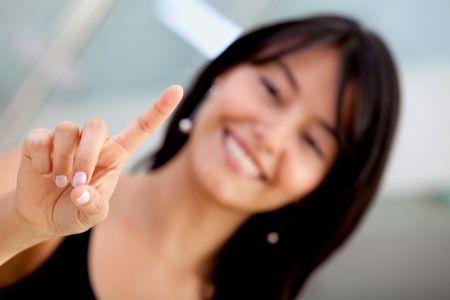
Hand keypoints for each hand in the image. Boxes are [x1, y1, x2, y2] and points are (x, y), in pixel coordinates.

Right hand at [14, 85, 182, 237]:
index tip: (177, 89)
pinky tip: (42, 173)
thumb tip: (81, 194)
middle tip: (77, 183)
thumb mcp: (90, 216)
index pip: (141, 128)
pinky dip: (41, 160)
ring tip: (59, 182)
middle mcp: (94, 142)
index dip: (159, 109)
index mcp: (115, 155)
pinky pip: (40, 138)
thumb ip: (92, 207)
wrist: (42, 216)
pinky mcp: (40, 140)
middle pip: (96, 125)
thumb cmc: (75, 211)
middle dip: (86, 155)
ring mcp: (67, 139)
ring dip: (62, 161)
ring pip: (67, 129)